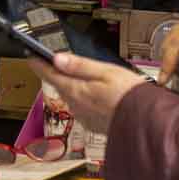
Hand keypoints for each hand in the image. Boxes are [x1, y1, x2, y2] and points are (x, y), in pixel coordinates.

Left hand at [29, 53, 148, 135]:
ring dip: (74, 86)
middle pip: (61, 85)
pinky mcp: (93, 123)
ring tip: (86, 77)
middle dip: (59, 74)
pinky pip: (83, 107)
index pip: (50, 75)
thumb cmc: (130, 96)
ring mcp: (84, 116)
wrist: (147, 123)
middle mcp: (76, 106)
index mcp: (76, 90)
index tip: (31, 56)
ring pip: (72, 96)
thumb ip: (80, 65)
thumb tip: (57, 59)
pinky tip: (99, 95)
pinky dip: (86, 98)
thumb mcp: (106, 71)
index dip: (39, 64)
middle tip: (59, 62)